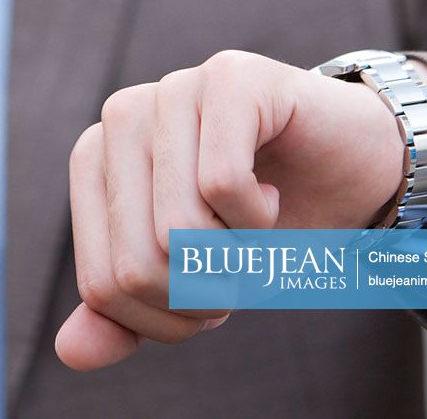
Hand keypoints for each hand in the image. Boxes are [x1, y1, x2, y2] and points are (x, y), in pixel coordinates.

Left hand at [55, 49, 426, 371]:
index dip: (164, 319)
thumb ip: (127, 312)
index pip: (102, 283)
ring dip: (235, 256)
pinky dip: (257, 219)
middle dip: (202, 293)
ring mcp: (174, 88)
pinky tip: (270, 195)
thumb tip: (73, 350)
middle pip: (136, 263)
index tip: (207, 294)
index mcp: (96, 159)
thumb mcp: (190, 280)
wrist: (352, 172)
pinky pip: (221, 184)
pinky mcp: (229, 76)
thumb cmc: (261, 224)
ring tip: (255, 227)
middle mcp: (123, 115)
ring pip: (176, 227)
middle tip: (241, 262)